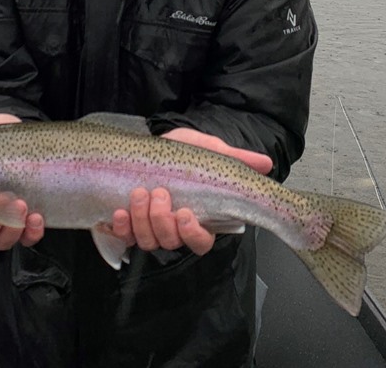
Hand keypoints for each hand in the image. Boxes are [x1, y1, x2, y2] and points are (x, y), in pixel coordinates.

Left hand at [110, 128, 273, 256]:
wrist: (153, 144)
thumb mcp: (211, 150)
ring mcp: (149, 228)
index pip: (200, 242)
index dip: (193, 234)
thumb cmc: (184, 152)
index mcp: (198, 217)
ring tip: (138, 193)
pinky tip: (119, 211)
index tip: (186, 214)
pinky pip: (123, 235)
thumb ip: (238, 158)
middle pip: (170, 241)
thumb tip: (266, 164)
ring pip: (147, 240)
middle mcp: (174, 227)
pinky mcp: (127, 224)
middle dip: (161, 220)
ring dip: (140, 219)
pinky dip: (121, 226)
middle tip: (158, 194)